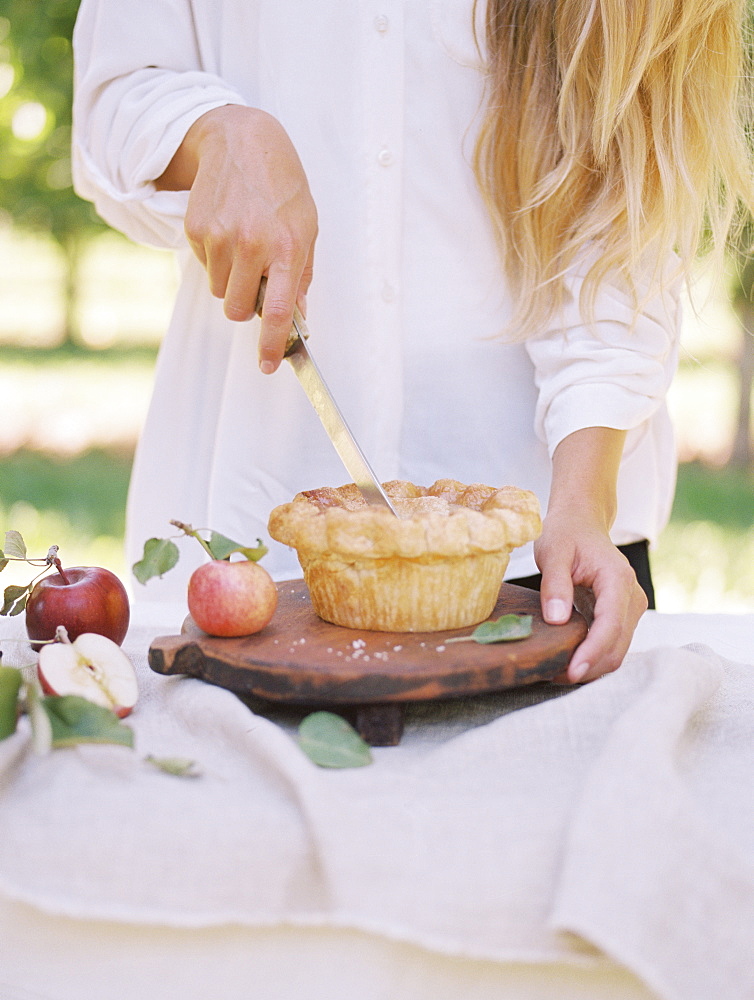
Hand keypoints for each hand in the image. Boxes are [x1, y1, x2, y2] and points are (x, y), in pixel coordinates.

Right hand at [156, 105, 317, 372]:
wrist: (242, 140)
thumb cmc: (282, 187)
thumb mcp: (306, 228)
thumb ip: (301, 276)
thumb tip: (298, 318)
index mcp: (286, 247)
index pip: (280, 310)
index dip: (272, 344)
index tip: (269, 365)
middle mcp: (252, 244)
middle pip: (239, 310)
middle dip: (247, 306)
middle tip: (257, 282)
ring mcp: (220, 237)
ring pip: (220, 291)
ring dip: (231, 280)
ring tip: (244, 245)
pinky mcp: (196, 229)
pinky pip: (204, 267)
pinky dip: (216, 258)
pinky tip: (228, 228)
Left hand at [534, 511, 647, 682]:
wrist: (582, 523)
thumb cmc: (567, 534)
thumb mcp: (553, 552)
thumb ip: (555, 585)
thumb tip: (556, 620)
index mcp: (617, 579)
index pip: (610, 625)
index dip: (592, 652)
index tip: (570, 671)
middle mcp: (632, 597)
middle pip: (617, 646)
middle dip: (588, 667)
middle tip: (551, 676)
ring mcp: (631, 608)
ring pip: (617, 650)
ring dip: (590, 666)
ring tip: (554, 671)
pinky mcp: (623, 616)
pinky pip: (611, 644)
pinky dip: (591, 657)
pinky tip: (566, 661)